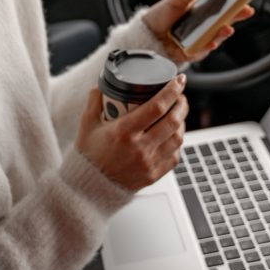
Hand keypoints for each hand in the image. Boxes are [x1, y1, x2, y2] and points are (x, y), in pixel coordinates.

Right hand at [75, 75, 188, 191]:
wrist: (88, 189)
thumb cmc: (88, 156)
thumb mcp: (87, 124)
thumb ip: (94, 102)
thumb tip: (102, 85)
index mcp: (123, 132)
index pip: (156, 107)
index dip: (171, 91)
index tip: (178, 80)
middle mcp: (139, 148)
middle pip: (173, 121)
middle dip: (181, 104)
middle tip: (180, 95)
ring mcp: (149, 163)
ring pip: (178, 138)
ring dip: (182, 122)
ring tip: (177, 114)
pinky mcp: (153, 175)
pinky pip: (175, 156)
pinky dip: (177, 143)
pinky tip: (172, 135)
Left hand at [142, 0, 254, 64]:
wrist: (146, 34)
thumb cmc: (161, 15)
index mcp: (202, 12)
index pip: (224, 8)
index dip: (237, 6)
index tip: (246, 3)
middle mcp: (203, 27)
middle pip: (225, 22)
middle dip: (237, 17)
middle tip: (245, 11)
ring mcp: (199, 40)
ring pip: (217, 38)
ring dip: (223, 34)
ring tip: (227, 28)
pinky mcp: (192, 53)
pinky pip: (202, 52)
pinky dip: (207, 48)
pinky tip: (210, 42)